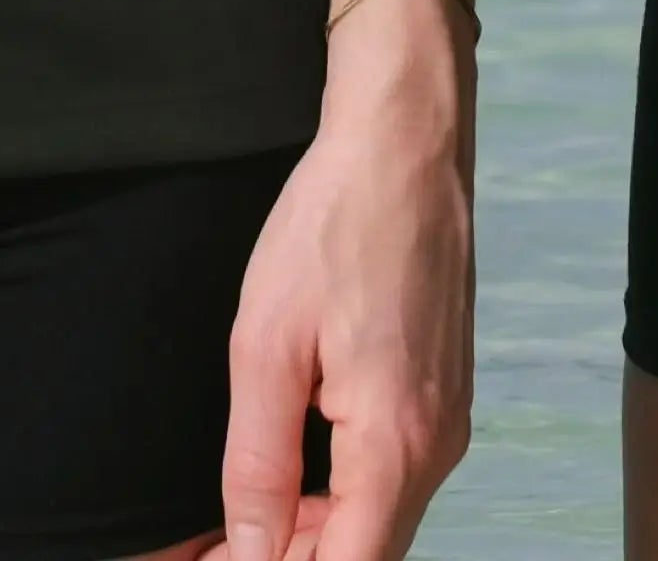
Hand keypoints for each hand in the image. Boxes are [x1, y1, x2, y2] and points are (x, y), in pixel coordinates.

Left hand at [222, 0, 472, 560]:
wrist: (405, 138)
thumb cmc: (337, 222)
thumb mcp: (266, 344)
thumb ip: (258, 465)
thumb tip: (252, 554)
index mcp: (396, 444)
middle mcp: (437, 448)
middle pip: (362, 551)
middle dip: (288, 558)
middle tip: (210, 541)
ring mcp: (446, 421)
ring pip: (377, 519)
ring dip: (311, 530)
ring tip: (237, 513)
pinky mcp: (442, 395)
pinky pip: (390, 475)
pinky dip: (339, 491)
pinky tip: (286, 469)